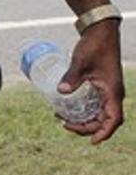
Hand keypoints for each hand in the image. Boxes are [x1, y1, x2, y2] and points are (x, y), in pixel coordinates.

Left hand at [59, 20, 124, 142]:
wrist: (100, 32)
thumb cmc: (94, 46)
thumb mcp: (81, 62)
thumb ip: (72, 77)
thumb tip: (61, 92)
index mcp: (113, 92)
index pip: (113, 120)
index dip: (104, 132)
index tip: (92, 141)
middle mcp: (113, 94)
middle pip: (104, 120)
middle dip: (87, 127)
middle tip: (65, 125)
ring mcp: (108, 90)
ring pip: (100, 113)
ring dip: (85, 119)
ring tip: (63, 119)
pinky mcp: (102, 85)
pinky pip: (96, 104)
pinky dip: (84, 109)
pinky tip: (68, 108)